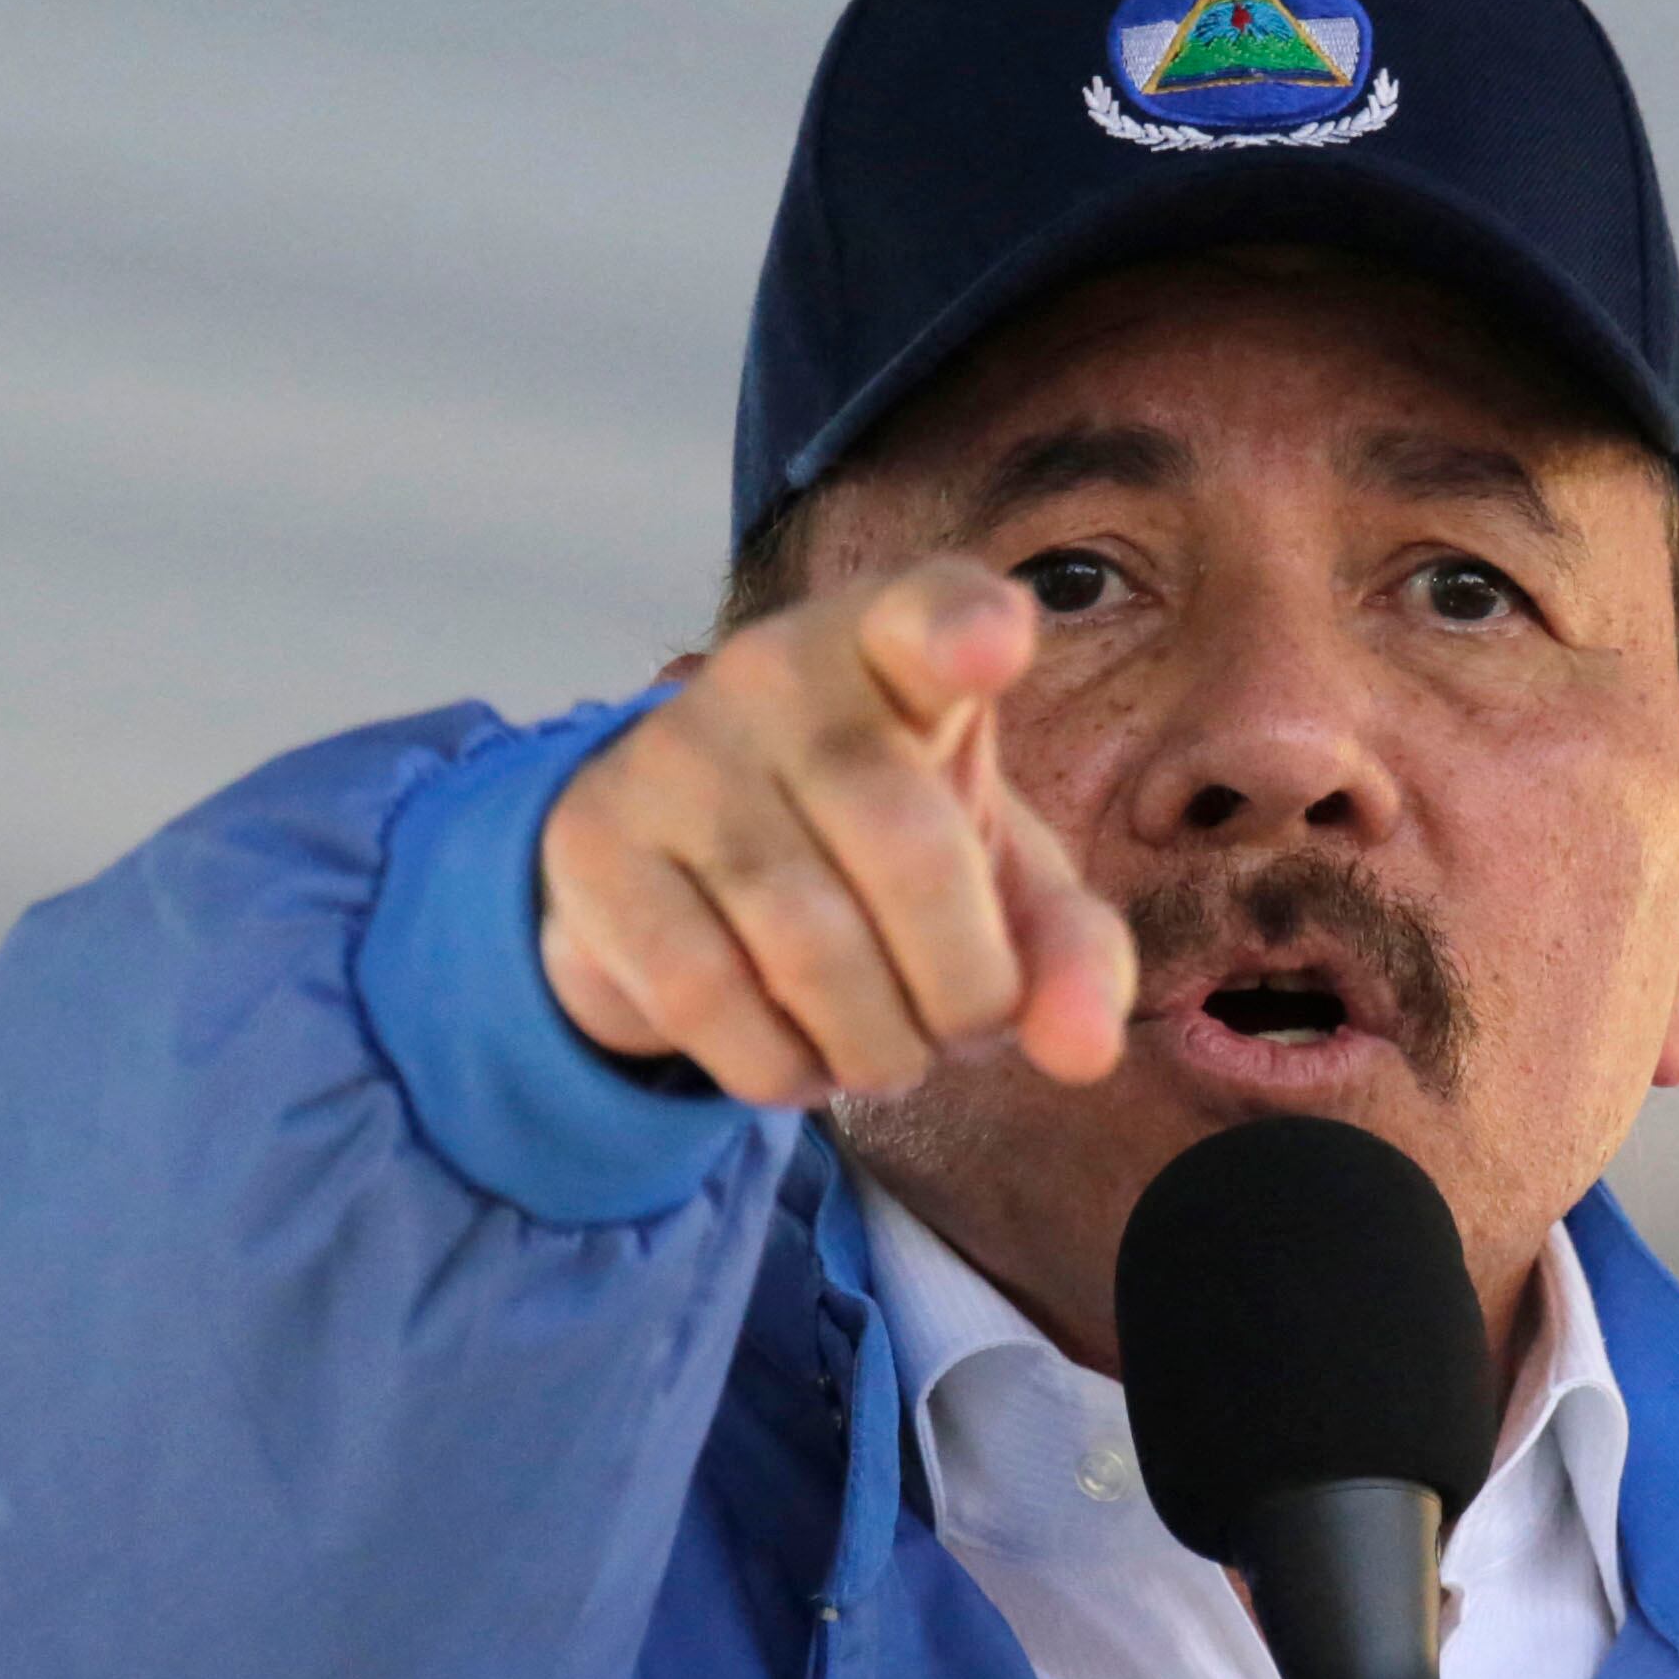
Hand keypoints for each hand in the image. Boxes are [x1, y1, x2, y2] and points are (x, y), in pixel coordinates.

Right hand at [537, 559, 1135, 1105]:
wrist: (687, 871)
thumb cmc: (879, 856)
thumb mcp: (995, 886)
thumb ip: (1069, 953)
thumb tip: (1085, 1049)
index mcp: (896, 646)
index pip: (932, 613)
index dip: (964, 630)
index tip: (995, 644)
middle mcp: (776, 669)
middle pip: (906, 844)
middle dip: (963, 986)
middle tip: (964, 1030)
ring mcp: (672, 749)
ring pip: (805, 941)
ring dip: (876, 1046)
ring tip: (889, 1056)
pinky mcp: (593, 841)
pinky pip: (704, 993)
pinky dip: (778, 1065)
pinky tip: (802, 1062)